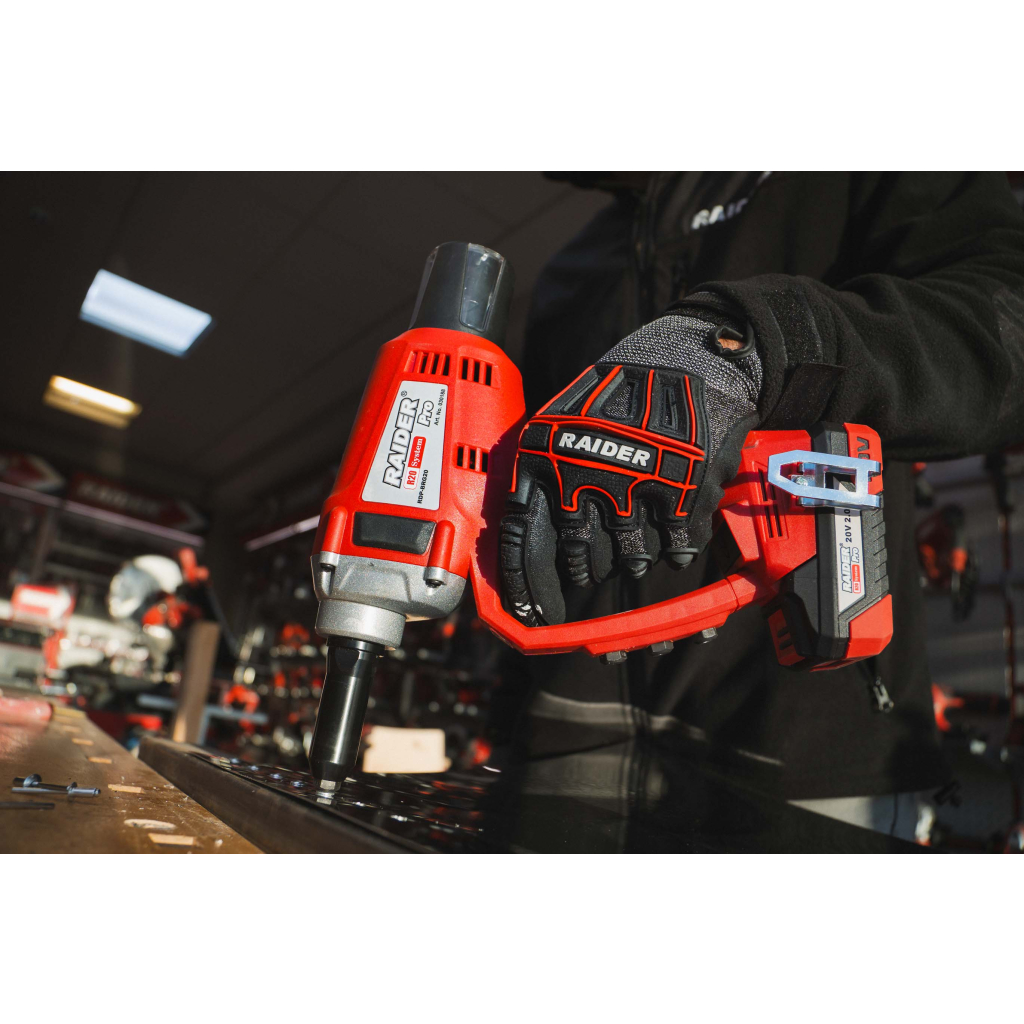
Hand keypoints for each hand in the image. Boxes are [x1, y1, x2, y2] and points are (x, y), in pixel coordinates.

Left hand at [500, 310, 761, 625]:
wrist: (681, 358)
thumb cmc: (614, 393)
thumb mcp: (560, 422)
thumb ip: (541, 475)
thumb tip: (521, 536)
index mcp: (544, 459)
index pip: (522, 539)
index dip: (525, 585)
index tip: (530, 615)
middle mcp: (583, 475)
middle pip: (580, 555)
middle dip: (586, 568)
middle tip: (590, 568)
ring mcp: (633, 485)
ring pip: (629, 556)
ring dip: (632, 557)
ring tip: (636, 544)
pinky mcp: (680, 490)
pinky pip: (674, 546)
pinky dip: (676, 548)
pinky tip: (674, 534)